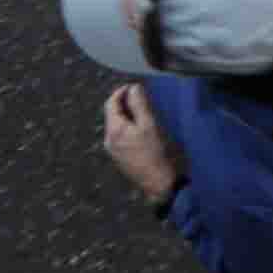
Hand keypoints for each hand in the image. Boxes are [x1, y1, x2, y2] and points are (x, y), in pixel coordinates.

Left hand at [99, 83, 179, 198]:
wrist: (162, 186)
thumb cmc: (159, 154)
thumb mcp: (151, 124)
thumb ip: (140, 104)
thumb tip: (133, 88)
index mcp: (115, 130)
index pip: (111, 103)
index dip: (121, 91)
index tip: (135, 86)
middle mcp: (110, 141)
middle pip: (112, 115)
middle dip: (125, 103)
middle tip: (142, 97)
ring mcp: (114, 152)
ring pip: (117, 126)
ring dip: (128, 116)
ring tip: (144, 112)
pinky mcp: (122, 160)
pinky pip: (121, 138)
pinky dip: (129, 128)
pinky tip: (143, 130)